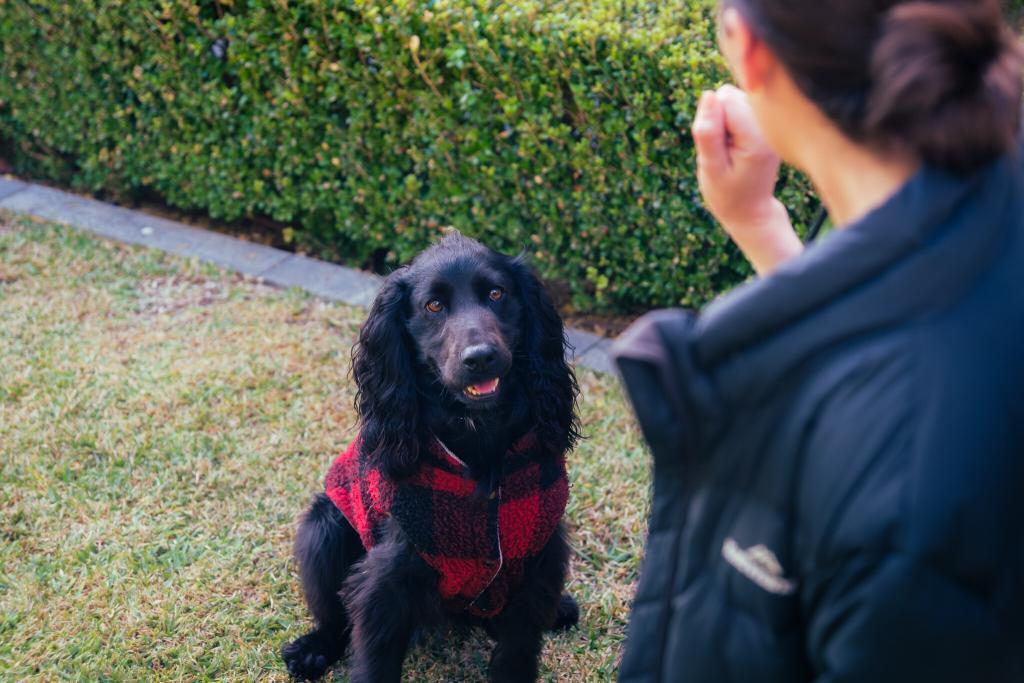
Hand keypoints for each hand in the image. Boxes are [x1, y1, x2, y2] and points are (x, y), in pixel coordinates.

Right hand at [692, 85, 802, 274]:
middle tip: (722, 149)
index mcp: (757, 138)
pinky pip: (741, 106)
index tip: (717, 147)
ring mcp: (771, 124)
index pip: (725, 99)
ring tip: (729, 148)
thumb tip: (708, 95)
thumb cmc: (727, 194)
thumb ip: (708, 133)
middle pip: (731, 94)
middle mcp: (770, 126)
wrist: (751, 211)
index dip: (710, 120)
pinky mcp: (768, 124)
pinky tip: (737, 144)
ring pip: (735, 98)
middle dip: (718, 117)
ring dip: (724, 120)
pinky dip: (732, 121)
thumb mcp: (710, 168)